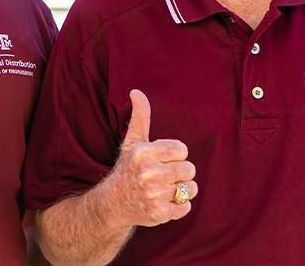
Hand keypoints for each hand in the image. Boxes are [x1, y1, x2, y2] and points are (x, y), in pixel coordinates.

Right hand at [101, 90, 196, 227]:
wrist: (113, 204)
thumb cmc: (127, 169)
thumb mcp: (132, 143)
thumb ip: (140, 117)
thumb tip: (136, 91)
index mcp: (143, 153)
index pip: (182, 150)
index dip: (175, 155)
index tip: (162, 160)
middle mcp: (148, 173)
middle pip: (189, 169)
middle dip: (180, 173)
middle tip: (164, 176)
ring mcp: (154, 195)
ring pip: (191, 188)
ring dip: (182, 190)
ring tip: (165, 190)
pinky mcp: (159, 213)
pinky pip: (186, 207)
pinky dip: (179, 206)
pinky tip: (164, 202)